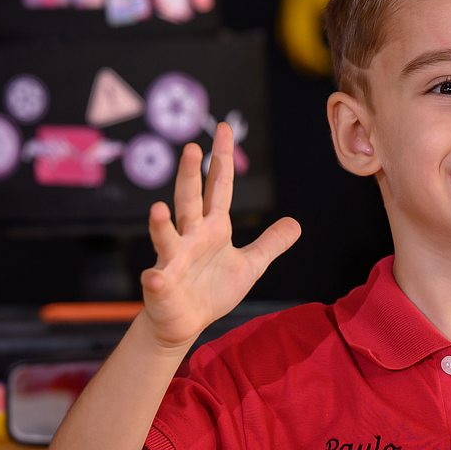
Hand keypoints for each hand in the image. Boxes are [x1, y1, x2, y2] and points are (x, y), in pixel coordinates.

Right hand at [140, 121, 300, 351]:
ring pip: (166, 236)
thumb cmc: (212, 289)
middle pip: (190, 201)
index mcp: (213, 228)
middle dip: (189, 176)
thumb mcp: (250, 265)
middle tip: (190, 148)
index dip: (221, 159)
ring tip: (157, 208)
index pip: (219, 187)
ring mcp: (173, 259)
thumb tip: (295, 222)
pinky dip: (156, 279)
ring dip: (161, 224)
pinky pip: (158, 281)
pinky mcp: (162, 286)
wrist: (184, 321)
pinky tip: (155, 278)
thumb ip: (270, 243)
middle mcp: (190, 236)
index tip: (224, 128)